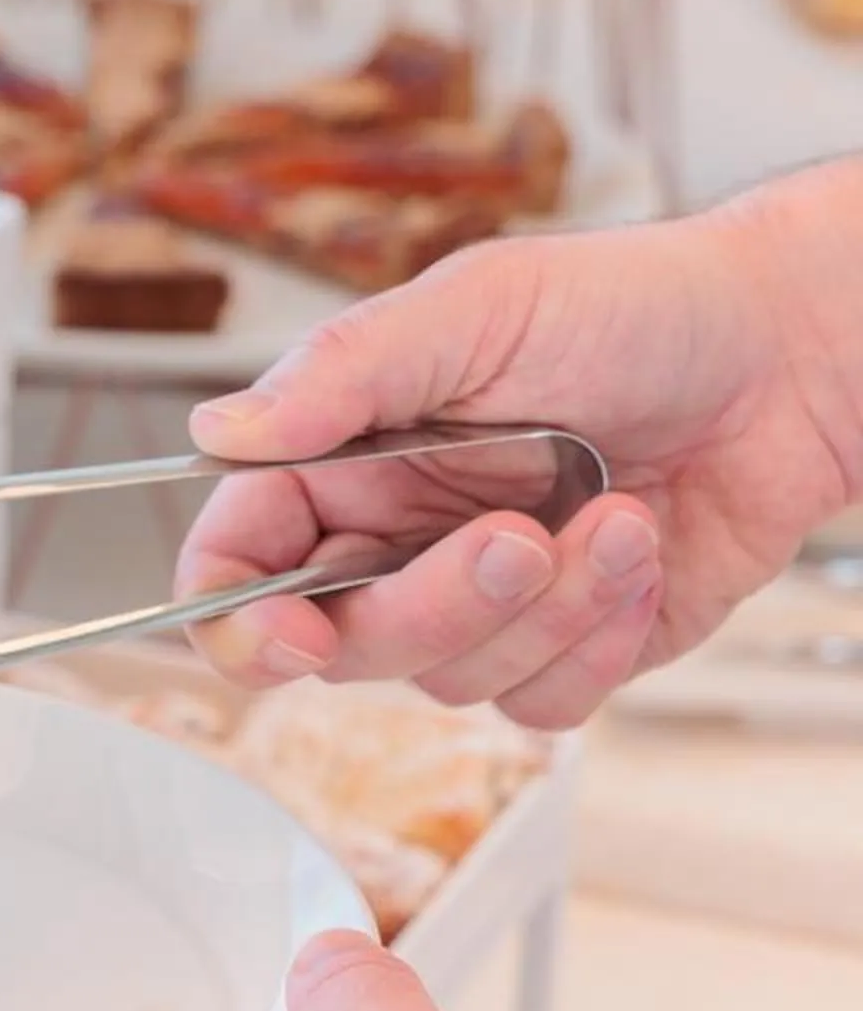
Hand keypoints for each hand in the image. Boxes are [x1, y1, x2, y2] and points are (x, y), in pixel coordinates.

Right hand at [179, 161, 862, 724]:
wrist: (790, 353)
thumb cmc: (640, 308)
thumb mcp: (479, 307)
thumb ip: (343, 375)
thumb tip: (220, 432)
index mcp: (352, 461)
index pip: (239, 563)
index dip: (237, 615)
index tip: (285, 629)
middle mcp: (402, 542)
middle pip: (344, 646)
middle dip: (435, 604)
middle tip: (516, 534)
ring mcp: (485, 605)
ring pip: (451, 681)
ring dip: (547, 608)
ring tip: (618, 514)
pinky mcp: (569, 649)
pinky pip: (544, 703)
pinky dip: (601, 636)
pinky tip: (642, 554)